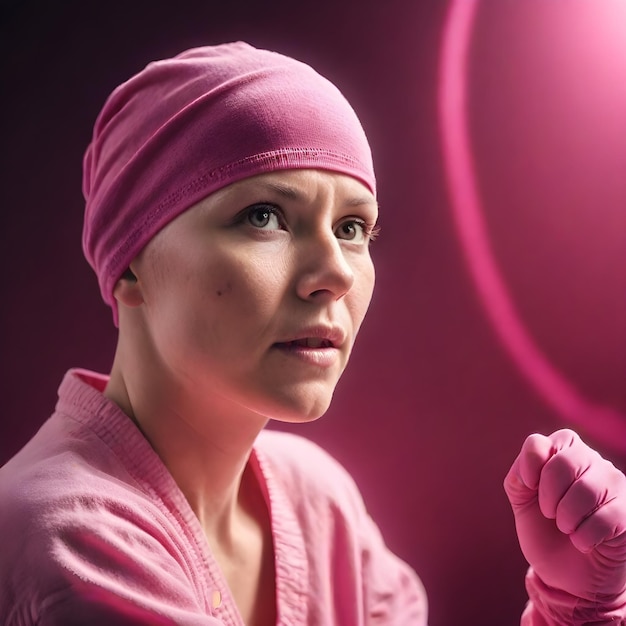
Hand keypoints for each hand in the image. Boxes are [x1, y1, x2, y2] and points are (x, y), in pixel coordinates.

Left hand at [504, 429, 625, 600]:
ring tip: (566, 528)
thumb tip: (530, 467)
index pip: (538, 443)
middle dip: (548, 495)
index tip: (529, 489)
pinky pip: (606, 519)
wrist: (567, 574)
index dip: (528, 469)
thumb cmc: (544, 529)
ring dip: (566, 518)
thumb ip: (519, 477)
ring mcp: (615, 484)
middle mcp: (592, 459)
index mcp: (561, 450)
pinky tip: (583, 542)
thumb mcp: (522, 500)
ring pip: (587, 490)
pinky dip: (584, 537)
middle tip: (549, 513)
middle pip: (564, 463)